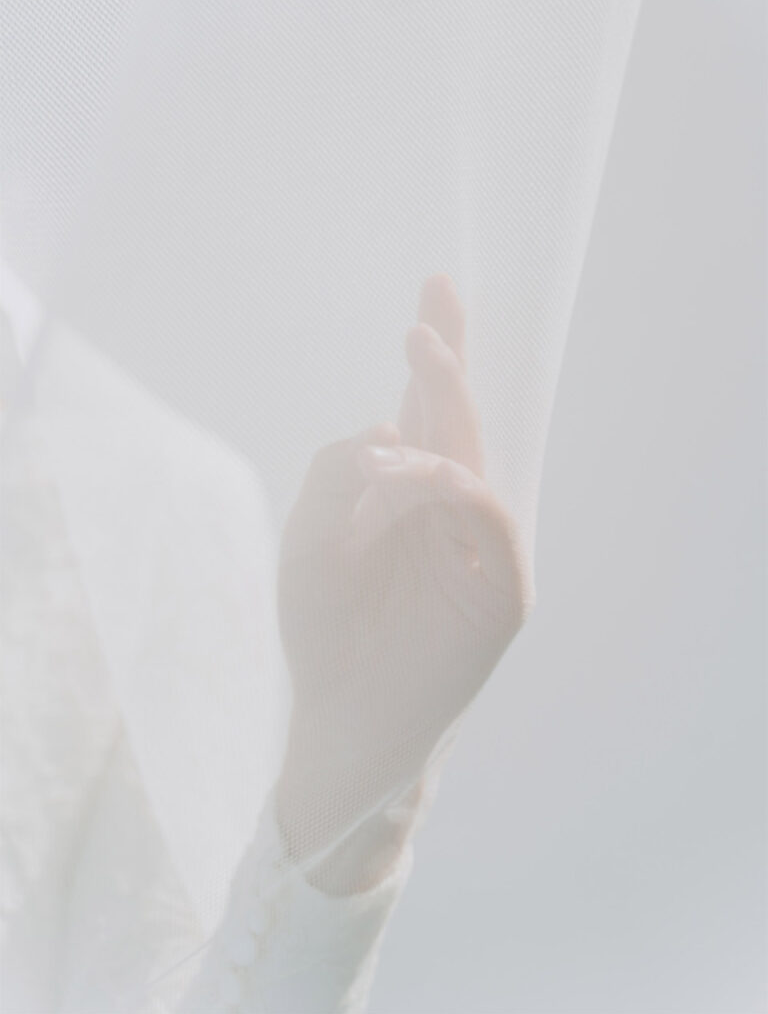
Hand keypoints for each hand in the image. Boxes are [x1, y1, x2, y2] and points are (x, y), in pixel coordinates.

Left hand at [276, 275, 533, 884]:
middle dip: (446, 366)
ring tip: (417, 361)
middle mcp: (449, 516)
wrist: (342, 724)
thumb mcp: (309, 537)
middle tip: (428, 314)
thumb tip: (391, 429)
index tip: (435, 289)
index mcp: (408, 499)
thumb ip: (338, 473)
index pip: (428, 416)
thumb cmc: (324, 631)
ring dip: (449, 410)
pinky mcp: (500, 597)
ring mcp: (479, 554)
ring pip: (475, 464)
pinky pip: (493, 525)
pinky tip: (417, 475)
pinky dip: (457, 492)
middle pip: (460, 425)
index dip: (436, 357)